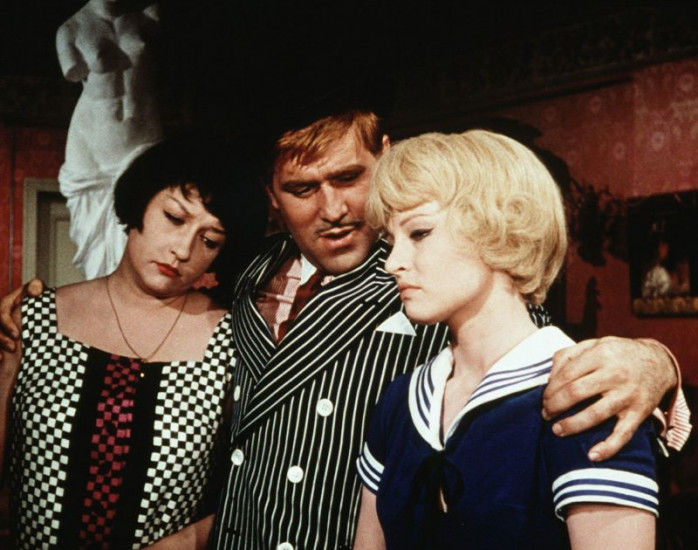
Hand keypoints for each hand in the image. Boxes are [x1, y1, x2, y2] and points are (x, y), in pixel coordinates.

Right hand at [0, 279, 44, 357]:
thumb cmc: (36, 298)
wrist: (37, 307)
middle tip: (13, 347)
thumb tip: (35, 292)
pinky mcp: (2, 336)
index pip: (1, 313)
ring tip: (2, 358)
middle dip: (1, 339)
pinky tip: (0, 361)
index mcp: (5, 304)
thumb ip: (36, 287)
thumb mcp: (36, 289)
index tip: (17, 335)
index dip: (7, 324)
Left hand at [542, 337, 675, 461]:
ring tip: (556, 430)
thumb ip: (569, 355)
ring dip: (571, 425)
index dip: (550, 389)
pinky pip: (623, 434)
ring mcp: (628, 395)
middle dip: (555, 406)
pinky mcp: (640, 413)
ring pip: (595, 415)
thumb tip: (550, 378)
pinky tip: (592, 455)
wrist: (659, 362)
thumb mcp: (594, 344)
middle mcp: (615, 374)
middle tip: (546, 413)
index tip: (544, 399)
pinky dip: (609, 447)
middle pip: (575, 393)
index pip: (566, 374)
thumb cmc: (618, 354)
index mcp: (601, 355)